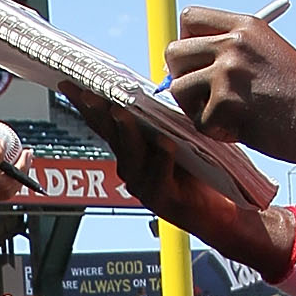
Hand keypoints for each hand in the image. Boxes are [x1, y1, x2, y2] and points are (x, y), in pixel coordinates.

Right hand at [91, 93, 293, 271]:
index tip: (69, 83)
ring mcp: (145, 187)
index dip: (86, 105)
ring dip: (126, 132)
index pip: (105, 124)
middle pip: (110, 137)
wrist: (225, 212)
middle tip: (87, 91)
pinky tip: (164, 141)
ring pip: (131, 156)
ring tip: (121, 110)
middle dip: (97, 113)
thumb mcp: (180, 137)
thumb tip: (159, 84)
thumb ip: (163, 118)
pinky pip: (160, 175)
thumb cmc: (202, 172)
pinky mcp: (165, 201)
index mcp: (132, 152)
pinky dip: (162, 157)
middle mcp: (132, 170)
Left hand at [164, 4, 295, 163]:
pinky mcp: (224, 104)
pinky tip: (241, 128)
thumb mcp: (269, 52)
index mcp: (245, 26)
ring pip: (178, 87)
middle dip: (180, 75)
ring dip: (195, 106)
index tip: (194, 60)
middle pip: (174, 51)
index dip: (185, 40)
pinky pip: (198, 120)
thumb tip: (190, 62)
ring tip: (225, 114)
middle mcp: (233, 43)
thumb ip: (232, 50)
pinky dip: (215, 130)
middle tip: (199, 94)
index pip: (190, 17)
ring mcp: (227, 72)